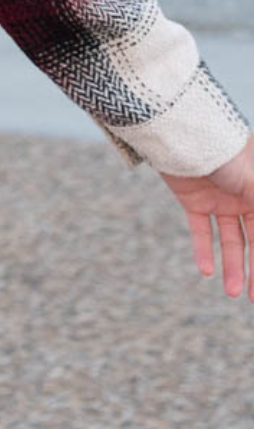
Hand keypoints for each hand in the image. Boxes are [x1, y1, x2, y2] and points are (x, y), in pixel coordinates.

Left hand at [158, 133, 253, 300]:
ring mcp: (220, 200)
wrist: (182, 135)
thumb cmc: (226, 153)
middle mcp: (245, 197)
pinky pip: (202, 231)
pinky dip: (204, 250)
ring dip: (232, 267)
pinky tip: (206, 272)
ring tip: (231, 293)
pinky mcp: (195, 201)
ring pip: (231, 241)